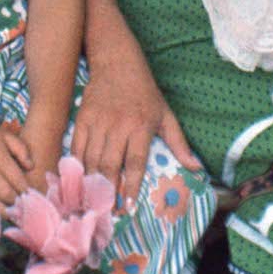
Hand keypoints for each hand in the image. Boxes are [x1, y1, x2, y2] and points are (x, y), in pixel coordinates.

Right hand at [0, 122, 35, 206]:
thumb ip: (22, 150)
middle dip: (17, 202)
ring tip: (13, 213)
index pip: (16, 179)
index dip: (26, 190)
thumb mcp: (7, 136)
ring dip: (4, 210)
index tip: (32, 196)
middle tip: (24, 207)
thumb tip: (31, 167)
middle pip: (5, 193)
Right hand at [70, 49, 201, 207]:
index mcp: (141, 126)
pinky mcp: (82, 117)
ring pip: (91, 158)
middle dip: (108, 191)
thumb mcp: (166, 115)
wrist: (117, 62)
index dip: (130, 187)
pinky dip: (76, 165)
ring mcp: (98, 121)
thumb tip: (196, 168)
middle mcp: (118, 125)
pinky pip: (76, 147)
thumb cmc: (145, 92)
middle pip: (110, 165)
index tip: (128, 208)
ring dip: (91, 182)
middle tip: (107, 211)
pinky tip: (77, 180)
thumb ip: (179, 143)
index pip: (135, 162)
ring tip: (92, 202)